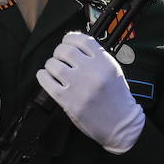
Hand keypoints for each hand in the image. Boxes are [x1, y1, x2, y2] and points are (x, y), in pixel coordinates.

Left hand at [36, 32, 144, 153]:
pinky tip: (46, 77)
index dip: (70, 38)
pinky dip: (43, 76)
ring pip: (54, 64)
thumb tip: (73, 45)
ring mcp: (79, 86)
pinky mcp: (67, 100)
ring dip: (51, 64)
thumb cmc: (116, 98)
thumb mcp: (113, 71)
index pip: (82, 40)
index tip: (67, 42)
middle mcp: (92, 71)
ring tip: (53, 69)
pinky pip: (47, 82)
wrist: (120, 125)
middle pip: (65, 50)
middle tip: (59, 58)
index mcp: (105, 62)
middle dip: (59, 52)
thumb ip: (96, 58)